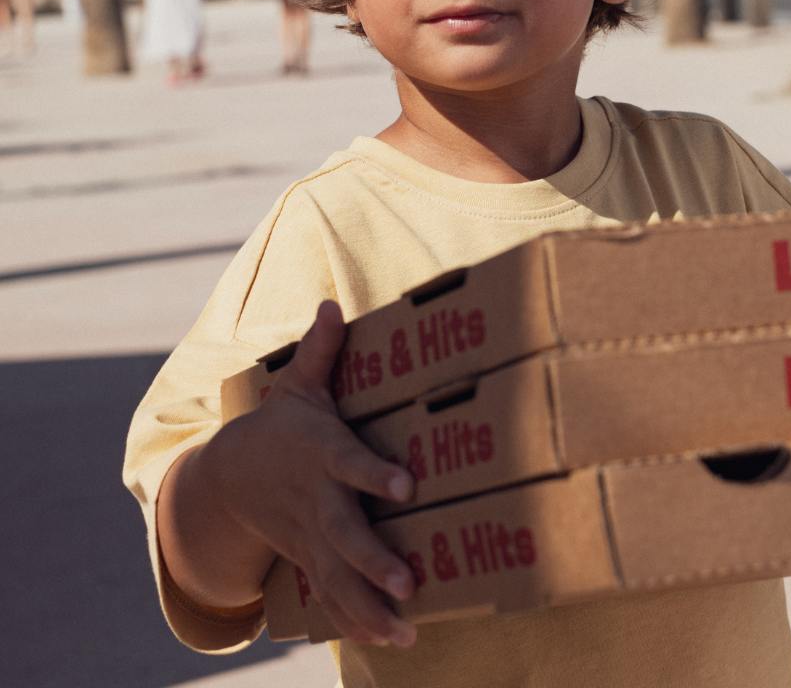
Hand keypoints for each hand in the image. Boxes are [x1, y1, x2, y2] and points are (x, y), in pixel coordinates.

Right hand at [205, 300, 418, 646]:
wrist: (226, 480)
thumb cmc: (280, 427)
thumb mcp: (298, 387)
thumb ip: (321, 350)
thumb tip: (331, 304)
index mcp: (322, 453)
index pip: (350, 463)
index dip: (375, 474)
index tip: (408, 484)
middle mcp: (317, 500)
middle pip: (345, 534)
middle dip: (375, 561)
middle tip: (409, 581)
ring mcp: (310, 536)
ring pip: (338, 578)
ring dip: (371, 607)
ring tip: (407, 630)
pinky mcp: (309, 559)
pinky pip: (332, 597)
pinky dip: (357, 621)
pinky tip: (391, 639)